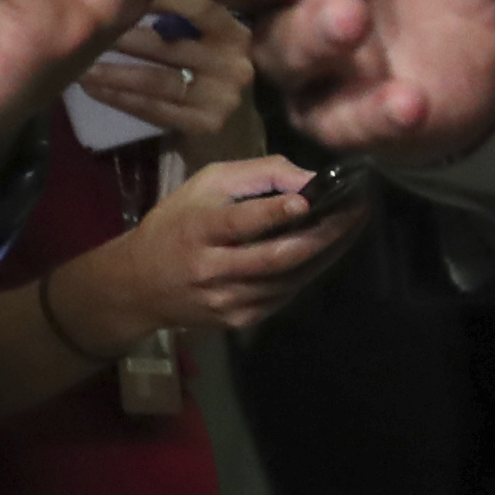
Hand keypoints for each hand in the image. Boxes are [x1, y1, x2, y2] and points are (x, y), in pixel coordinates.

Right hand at [58, 152, 372, 343]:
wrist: (138, 286)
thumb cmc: (175, 224)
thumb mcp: (204, 185)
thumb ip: (256, 175)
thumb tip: (309, 179)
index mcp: (198, 230)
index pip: (238, 223)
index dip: (273, 213)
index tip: (306, 202)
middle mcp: (211, 270)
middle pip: (275, 258)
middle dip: (322, 235)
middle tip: (357, 213)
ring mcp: (227, 300)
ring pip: (289, 279)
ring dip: (326, 254)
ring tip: (352, 228)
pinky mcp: (239, 319)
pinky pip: (285, 294)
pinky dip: (310, 272)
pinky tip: (328, 251)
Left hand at [76, 0, 257, 156]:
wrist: (231, 131)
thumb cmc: (206, 75)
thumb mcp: (205, 41)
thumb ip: (180, 20)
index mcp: (235, 35)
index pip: (200, 10)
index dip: (164, 1)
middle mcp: (235, 66)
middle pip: (170, 47)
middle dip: (124, 39)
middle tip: (89, 32)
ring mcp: (221, 100)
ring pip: (157, 81)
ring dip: (113, 73)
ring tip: (82, 66)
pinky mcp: (203, 126)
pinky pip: (152, 109)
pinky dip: (119, 98)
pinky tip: (94, 89)